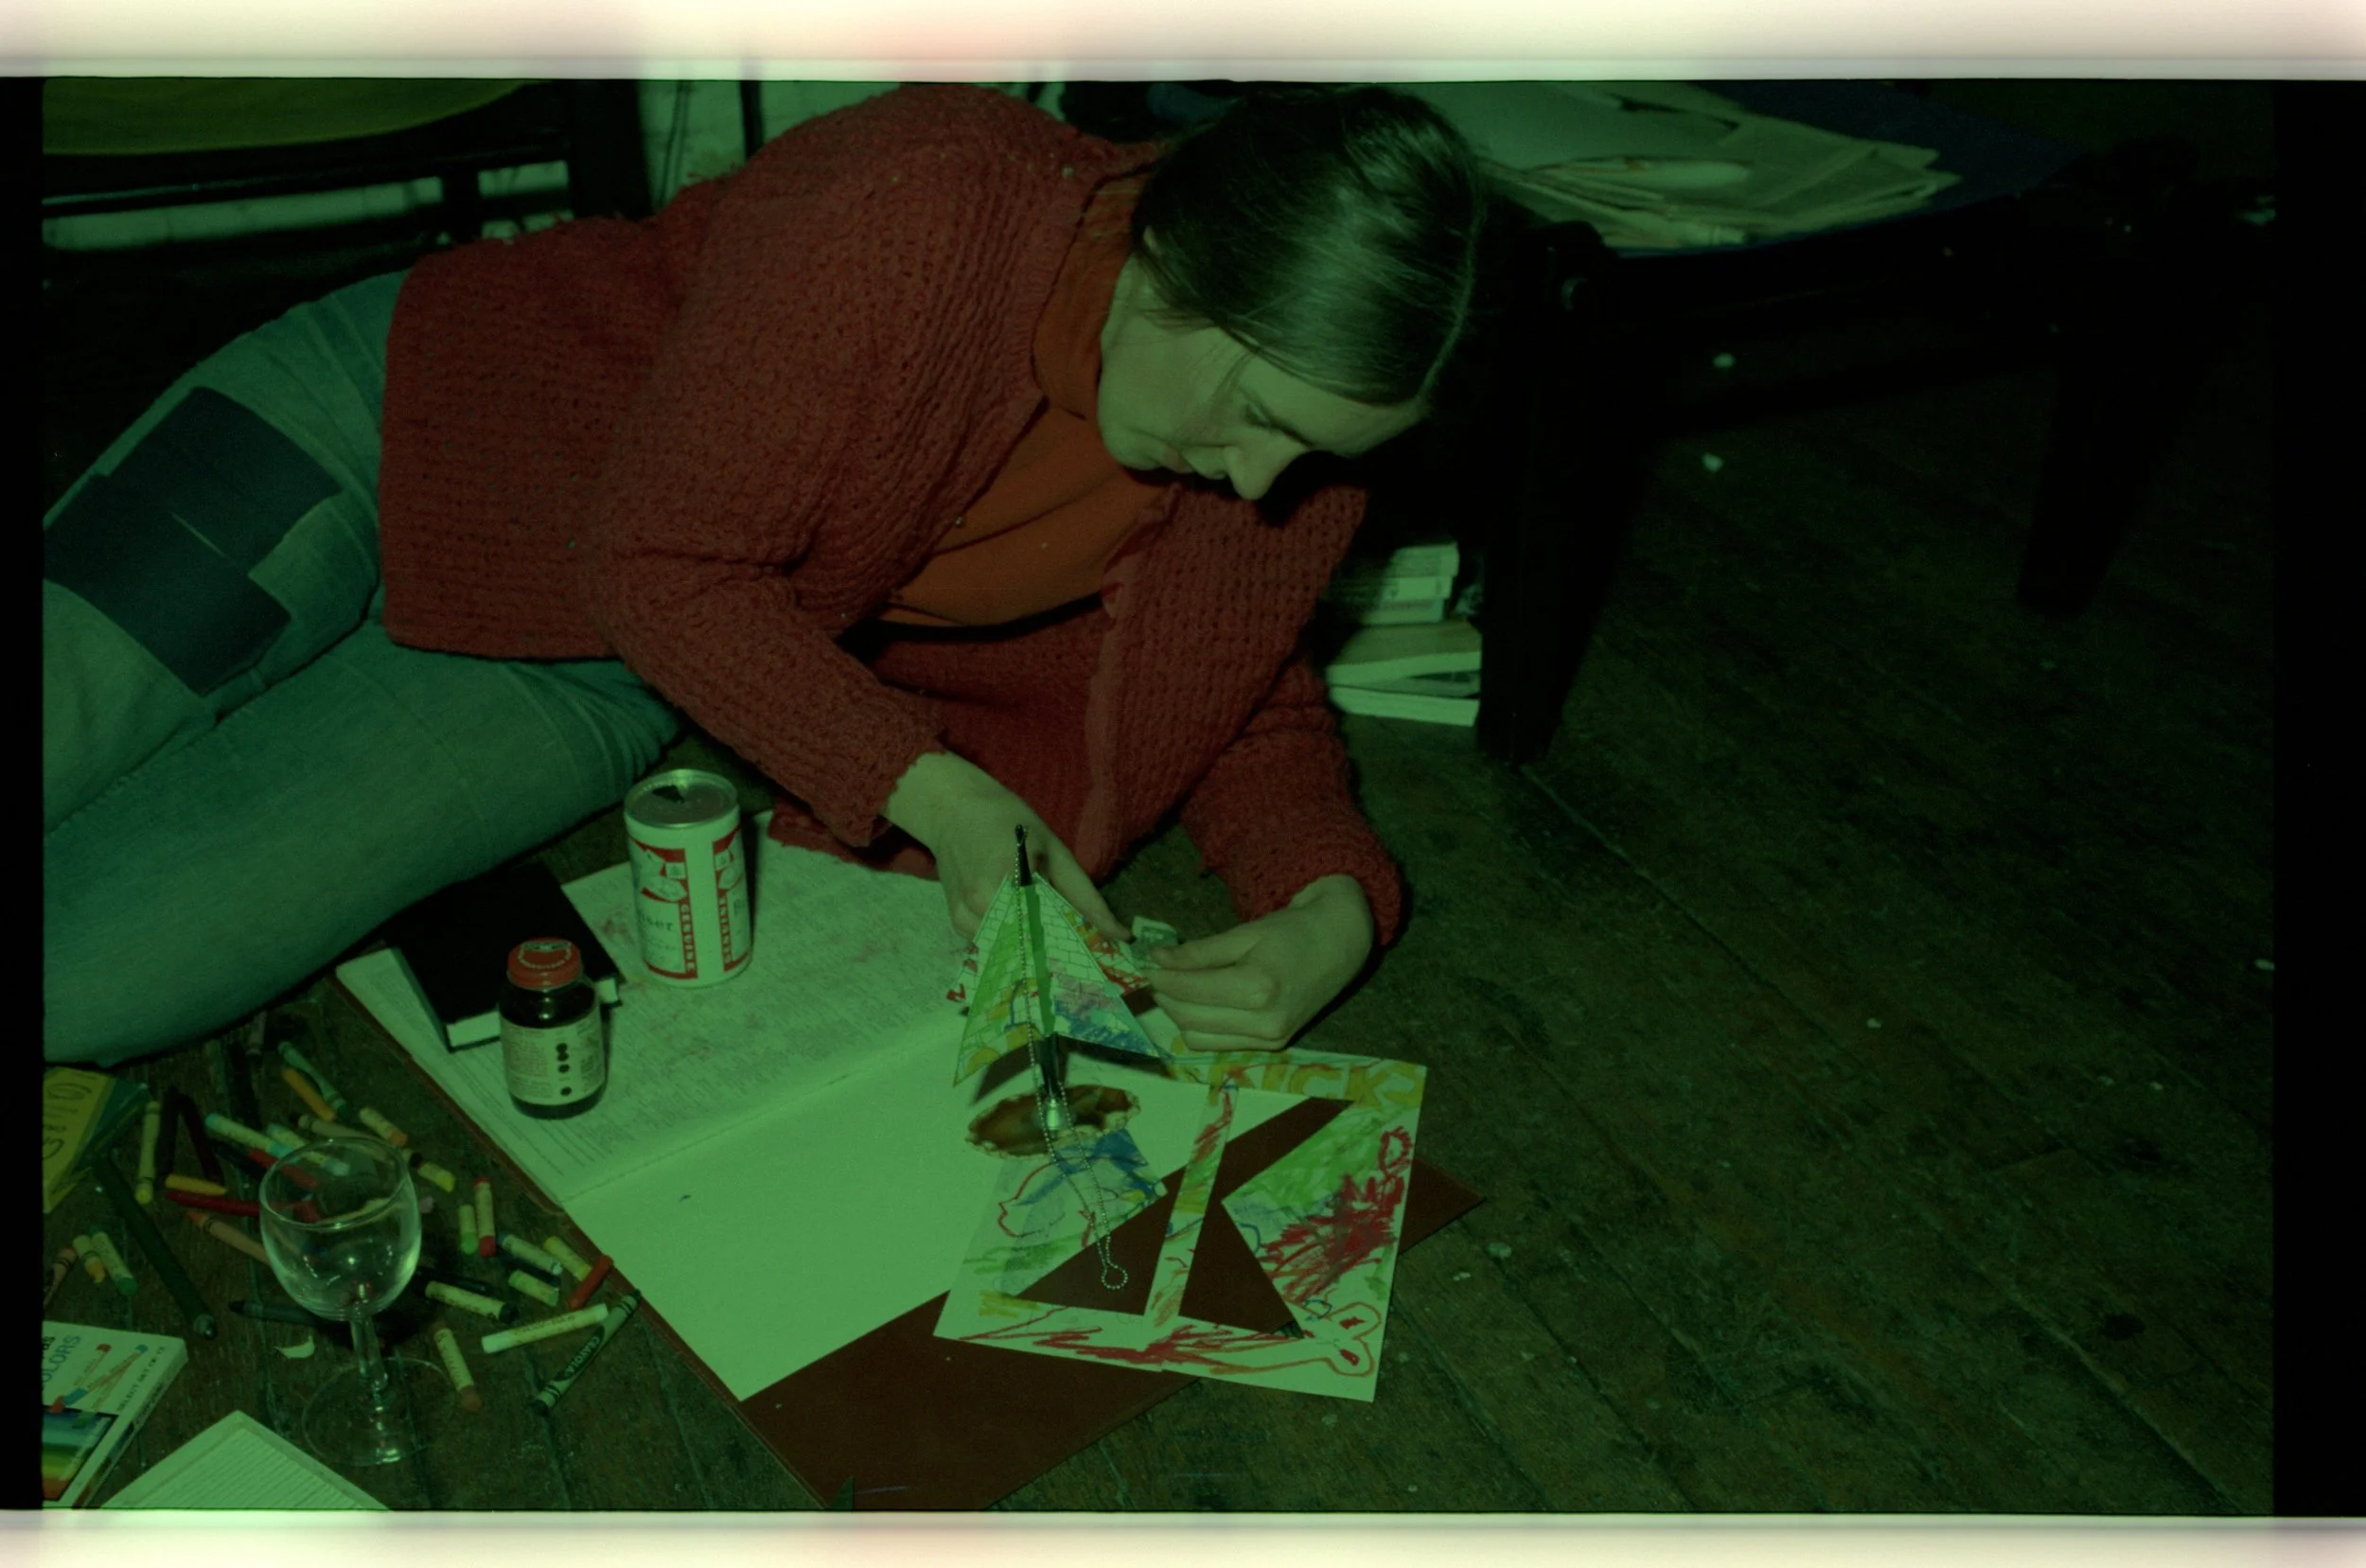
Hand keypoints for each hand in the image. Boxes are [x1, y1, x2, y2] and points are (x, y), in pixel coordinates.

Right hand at [882, 750, 1126, 945]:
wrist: (953, 809)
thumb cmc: (1008, 821)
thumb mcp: (1053, 849)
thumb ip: (1084, 895)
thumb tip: (1120, 935)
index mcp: (1012, 878)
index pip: (1055, 932)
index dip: (1078, 947)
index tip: (1098, 956)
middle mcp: (985, 903)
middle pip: (1032, 945)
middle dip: (1056, 948)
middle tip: (1074, 946)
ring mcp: (966, 916)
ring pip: (1011, 948)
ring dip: (1030, 944)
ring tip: (1043, 927)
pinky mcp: (956, 922)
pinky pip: (991, 943)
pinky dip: (1007, 936)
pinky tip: (1014, 917)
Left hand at [1141, 875, 1373, 1051]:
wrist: (1340, 944)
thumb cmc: (1293, 930)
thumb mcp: (1245, 933)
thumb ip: (1199, 951)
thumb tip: (1156, 959)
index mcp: (1258, 988)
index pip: (1190, 990)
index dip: (1161, 977)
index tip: (1146, 964)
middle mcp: (1265, 1022)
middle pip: (1189, 1018)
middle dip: (1165, 996)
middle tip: (1156, 975)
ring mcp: (1271, 1038)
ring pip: (1199, 1037)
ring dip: (1179, 1015)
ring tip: (1175, 988)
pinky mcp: (1274, 1045)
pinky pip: (1219, 1044)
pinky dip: (1201, 1027)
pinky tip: (1200, 1004)